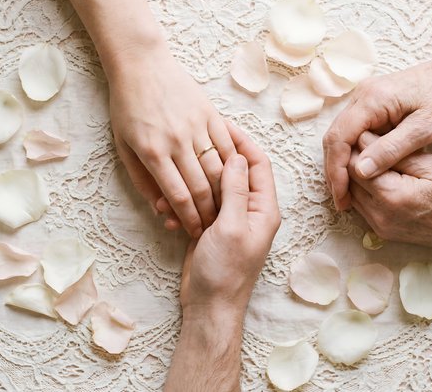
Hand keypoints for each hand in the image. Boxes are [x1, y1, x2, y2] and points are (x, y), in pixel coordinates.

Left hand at [108, 43, 235, 238]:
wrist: (141, 64)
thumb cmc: (126, 105)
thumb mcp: (123, 145)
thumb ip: (140, 179)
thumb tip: (158, 207)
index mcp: (153, 152)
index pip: (178, 196)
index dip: (189, 218)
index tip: (195, 230)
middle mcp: (177, 141)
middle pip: (202, 187)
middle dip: (210, 212)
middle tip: (212, 226)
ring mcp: (196, 126)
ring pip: (220, 169)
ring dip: (224, 193)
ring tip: (223, 208)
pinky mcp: (210, 113)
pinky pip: (227, 145)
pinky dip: (233, 165)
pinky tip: (233, 178)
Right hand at [180, 122, 280, 318]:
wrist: (209, 307)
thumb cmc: (226, 271)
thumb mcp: (232, 227)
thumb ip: (236, 191)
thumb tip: (236, 157)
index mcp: (264, 208)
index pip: (258, 163)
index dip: (242, 142)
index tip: (221, 124)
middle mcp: (250, 210)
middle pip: (236, 171)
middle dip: (215, 156)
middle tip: (193, 138)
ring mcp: (230, 219)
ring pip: (214, 186)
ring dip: (194, 181)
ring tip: (173, 175)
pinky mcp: (211, 228)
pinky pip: (199, 205)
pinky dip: (184, 202)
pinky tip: (167, 208)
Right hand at [323, 53, 431, 210]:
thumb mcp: (424, 129)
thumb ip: (391, 150)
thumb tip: (359, 171)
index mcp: (372, 99)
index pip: (339, 138)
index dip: (336, 170)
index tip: (341, 197)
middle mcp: (362, 95)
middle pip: (334, 137)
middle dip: (335, 170)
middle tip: (342, 200)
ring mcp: (365, 97)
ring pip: (341, 135)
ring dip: (342, 163)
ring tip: (349, 191)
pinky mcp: (371, 103)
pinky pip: (353, 130)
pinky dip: (352, 153)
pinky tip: (361, 171)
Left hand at [348, 131, 431, 257]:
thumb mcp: (431, 166)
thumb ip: (394, 153)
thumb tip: (363, 137)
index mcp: (392, 196)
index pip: (355, 166)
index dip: (357, 146)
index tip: (368, 132)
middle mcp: (379, 215)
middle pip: (349, 181)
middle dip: (354, 160)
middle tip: (368, 142)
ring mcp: (379, 227)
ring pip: (352, 194)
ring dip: (357, 175)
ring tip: (372, 157)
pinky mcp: (382, 232)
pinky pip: (361, 206)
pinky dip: (364, 190)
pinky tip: (377, 176)